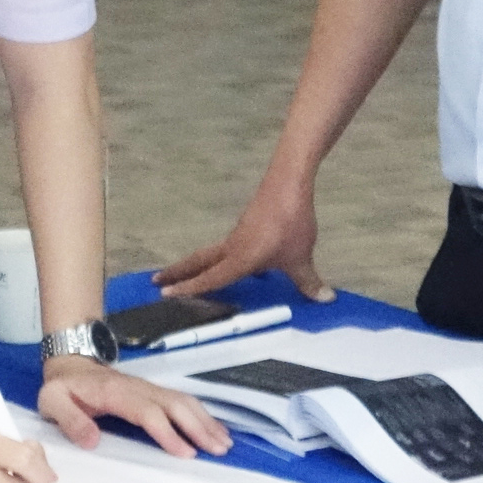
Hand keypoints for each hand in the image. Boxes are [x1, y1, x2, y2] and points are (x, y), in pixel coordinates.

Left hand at [37, 357, 232, 458]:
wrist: (69, 363)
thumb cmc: (62, 388)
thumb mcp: (52, 402)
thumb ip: (70, 420)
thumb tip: (92, 440)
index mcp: (115, 393)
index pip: (147, 412)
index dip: (168, 432)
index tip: (186, 453)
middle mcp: (138, 388)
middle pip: (175, 405)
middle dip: (198, 427)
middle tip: (218, 450)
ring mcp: (148, 388)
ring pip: (183, 401)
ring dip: (205, 420)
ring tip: (223, 442)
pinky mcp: (152, 392)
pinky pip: (181, 401)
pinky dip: (201, 414)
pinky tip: (213, 428)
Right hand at [151, 181, 331, 302]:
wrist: (288, 183)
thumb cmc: (290, 222)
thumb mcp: (301, 257)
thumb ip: (309, 280)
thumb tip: (325, 299)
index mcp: (240, 258)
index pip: (211, 278)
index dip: (190, 289)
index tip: (166, 294)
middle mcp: (233, 247)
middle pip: (199, 262)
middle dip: (179, 272)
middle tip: (156, 281)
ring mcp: (238, 235)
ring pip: (211, 254)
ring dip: (195, 265)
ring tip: (184, 275)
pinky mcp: (247, 227)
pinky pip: (226, 248)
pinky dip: (216, 258)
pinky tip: (232, 265)